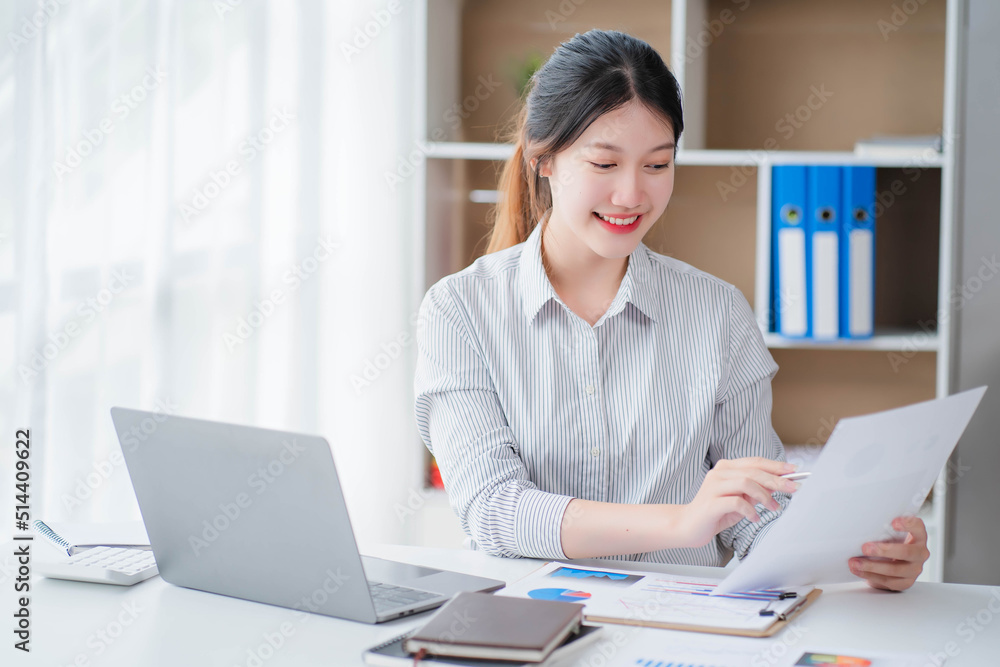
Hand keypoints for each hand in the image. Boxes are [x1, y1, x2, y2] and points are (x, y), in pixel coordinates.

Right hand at [680, 457, 798, 547]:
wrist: (688, 525)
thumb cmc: (716, 512)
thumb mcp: (740, 499)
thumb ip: (755, 491)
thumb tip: (778, 485)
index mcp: (726, 468)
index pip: (755, 462)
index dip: (776, 465)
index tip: (794, 470)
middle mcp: (719, 473)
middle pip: (753, 471)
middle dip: (776, 480)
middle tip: (794, 488)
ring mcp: (713, 487)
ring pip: (746, 483)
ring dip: (765, 496)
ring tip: (774, 507)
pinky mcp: (711, 503)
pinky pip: (737, 502)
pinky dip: (751, 510)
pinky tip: (754, 517)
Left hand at [849, 515, 929, 591]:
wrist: (893, 562)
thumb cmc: (890, 541)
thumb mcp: (890, 532)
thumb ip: (884, 528)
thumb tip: (860, 522)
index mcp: (918, 536)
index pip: (918, 527)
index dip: (908, 524)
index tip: (893, 522)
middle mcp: (920, 553)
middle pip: (906, 552)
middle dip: (883, 550)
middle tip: (865, 548)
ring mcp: (915, 569)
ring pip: (895, 570)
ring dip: (872, 566)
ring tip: (855, 562)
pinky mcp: (906, 582)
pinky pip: (888, 581)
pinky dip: (871, 576)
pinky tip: (859, 571)